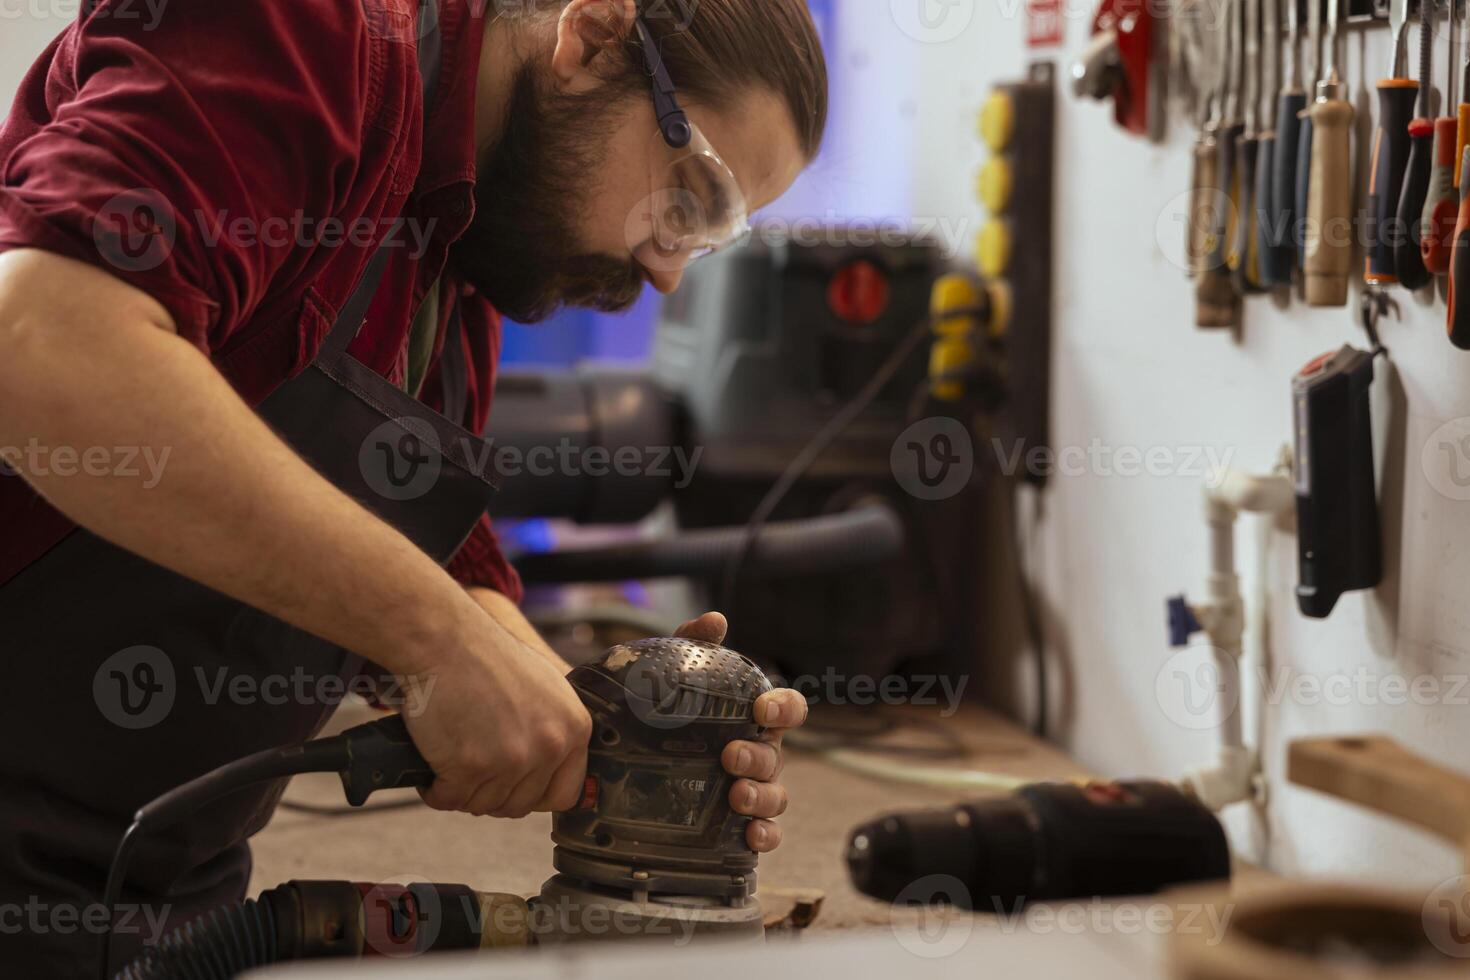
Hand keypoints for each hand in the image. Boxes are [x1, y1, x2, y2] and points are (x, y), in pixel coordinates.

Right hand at [400, 609, 591, 818]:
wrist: (446, 641)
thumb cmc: (489, 658)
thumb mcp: (547, 688)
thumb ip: (555, 729)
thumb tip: (552, 768)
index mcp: (574, 729)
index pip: (564, 794)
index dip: (534, 795)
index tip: (514, 787)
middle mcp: (549, 747)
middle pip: (521, 805)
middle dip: (494, 794)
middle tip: (473, 772)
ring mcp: (511, 759)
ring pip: (484, 805)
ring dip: (464, 791)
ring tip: (451, 761)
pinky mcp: (470, 766)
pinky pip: (450, 799)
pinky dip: (436, 790)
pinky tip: (433, 771)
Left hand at [674, 612, 807, 853]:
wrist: (623, 759)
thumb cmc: (662, 711)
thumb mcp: (671, 672)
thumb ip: (692, 642)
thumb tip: (717, 620)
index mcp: (751, 718)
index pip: (787, 709)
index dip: (784, 709)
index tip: (763, 710)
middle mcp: (757, 753)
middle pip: (776, 756)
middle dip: (758, 757)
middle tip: (729, 756)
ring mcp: (750, 790)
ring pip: (775, 796)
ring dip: (761, 797)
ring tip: (736, 796)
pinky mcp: (736, 824)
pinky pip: (766, 833)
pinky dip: (765, 835)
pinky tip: (750, 835)